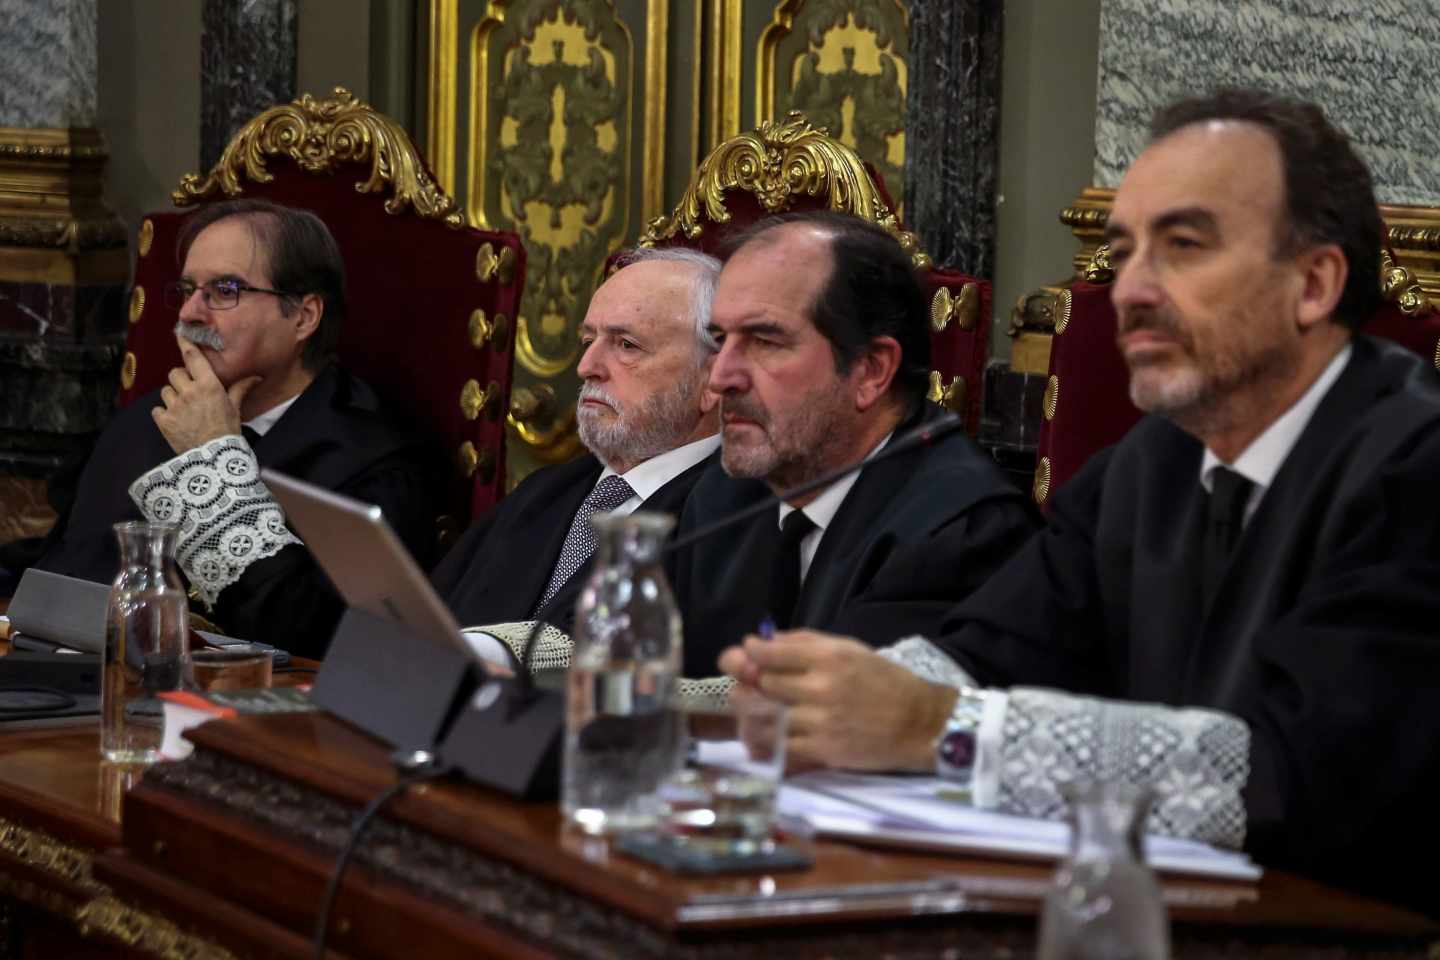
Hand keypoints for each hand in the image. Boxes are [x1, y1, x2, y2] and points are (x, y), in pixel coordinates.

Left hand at [152, 336, 260, 453]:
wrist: (214, 458)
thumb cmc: (227, 432)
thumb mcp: (235, 409)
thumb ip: (240, 389)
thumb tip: (256, 377)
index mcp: (208, 386)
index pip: (192, 357)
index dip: (184, 343)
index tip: (179, 333)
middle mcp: (189, 392)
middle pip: (175, 373)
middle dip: (181, 379)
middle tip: (190, 391)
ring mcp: (174, 406)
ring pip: (165, 390)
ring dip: (172, 396)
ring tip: (183, 409)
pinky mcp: (163, 420)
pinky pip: (157, 409)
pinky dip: (164, 413)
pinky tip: (175, 421)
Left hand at [719, 629, 957, 772]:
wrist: (920, 723)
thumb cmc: (885, 682)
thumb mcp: (851, 649)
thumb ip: (806, 643)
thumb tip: (763, 641)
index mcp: (829, 657)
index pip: (771, 652)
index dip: (749, 653)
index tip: (742, 654)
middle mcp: (821, 687)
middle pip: (762, 685)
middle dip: (745, 684)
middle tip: (742, 685)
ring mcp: (821, 721)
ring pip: (765, 719)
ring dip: (748, 716)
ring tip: (747, 712)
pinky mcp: (824, 751)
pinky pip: (780, 750)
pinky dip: (763, 747)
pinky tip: (758, 742)